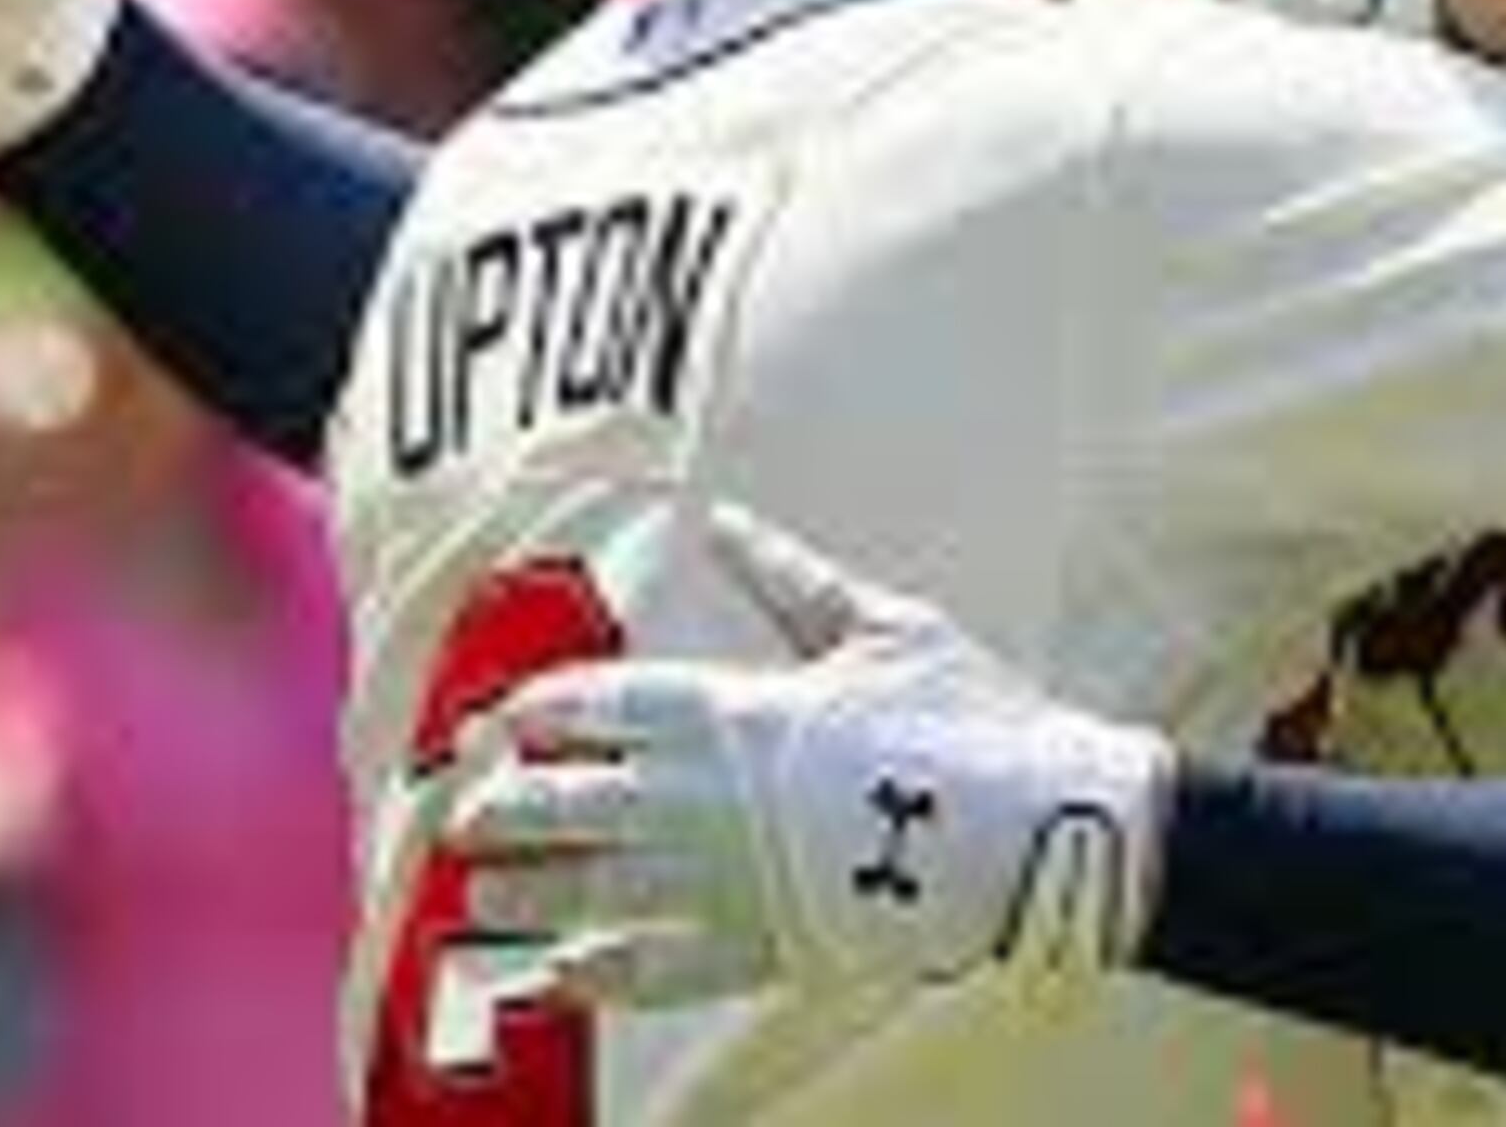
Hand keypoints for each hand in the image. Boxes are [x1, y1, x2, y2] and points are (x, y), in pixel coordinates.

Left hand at [440, 508, 1173, 1014]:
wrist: (1040, 825)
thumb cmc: (970, 715)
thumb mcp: (881, 624)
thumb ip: (788, 579)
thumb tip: (726, 522)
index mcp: (728, 707)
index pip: (591, 706)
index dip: (531, 715)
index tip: (497, 725)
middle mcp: (703, 797)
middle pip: (562, 804)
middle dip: (500, 811)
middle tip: (465, 818)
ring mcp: (724, 880)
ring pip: (582, 893)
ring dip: (519, 898)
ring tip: (482, 902)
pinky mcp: (758, 947)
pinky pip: (645, 972)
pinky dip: (585, 979)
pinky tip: (547, 983)